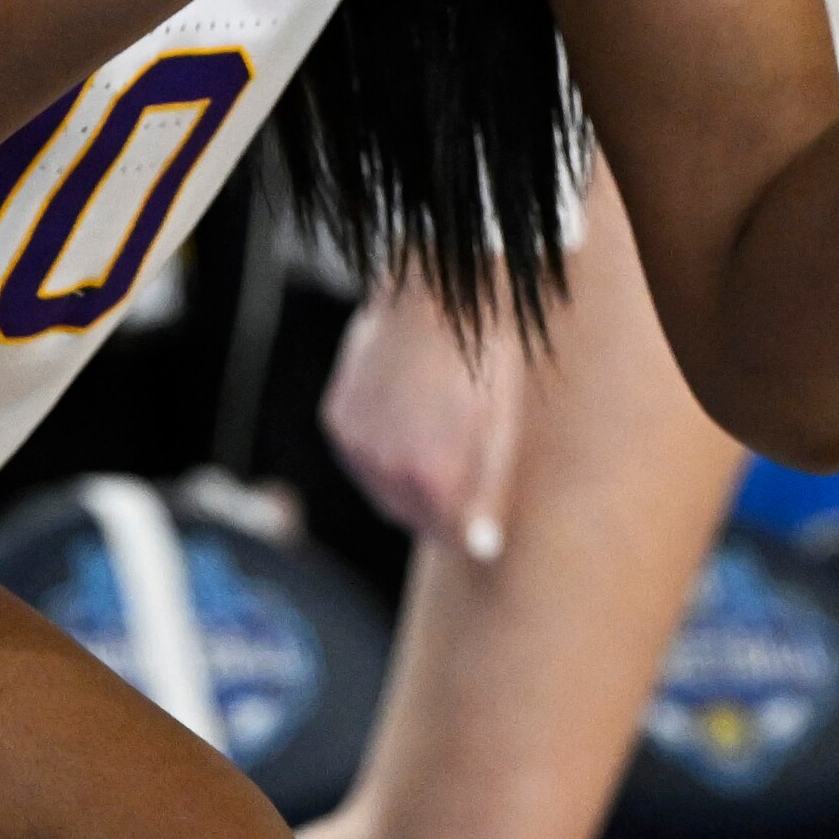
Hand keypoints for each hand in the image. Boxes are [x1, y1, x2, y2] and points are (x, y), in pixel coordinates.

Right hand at [323, 266, 527, 562]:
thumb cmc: (483, 354)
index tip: (481, 518)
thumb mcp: (501, 426)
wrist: (437, 290)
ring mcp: (356, 444)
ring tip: (435, 431)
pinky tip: (406, 413)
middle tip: (462, 469)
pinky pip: (360, 455)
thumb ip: (488, 493)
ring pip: (382, 488)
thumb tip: (481, 549)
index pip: (449, 534)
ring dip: (405, 477)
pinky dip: (380, 449)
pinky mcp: (338, 419)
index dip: (468, 528)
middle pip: (412, 516)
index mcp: (433, 477)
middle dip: (437, 504)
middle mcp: (385, 468)